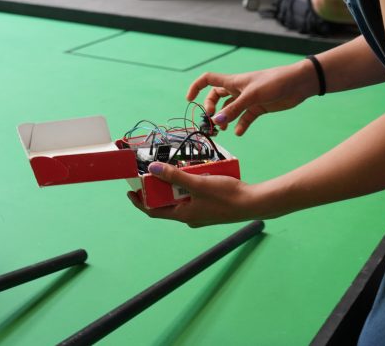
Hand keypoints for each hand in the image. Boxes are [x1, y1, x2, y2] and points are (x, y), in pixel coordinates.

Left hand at [127, 163, 261, 226]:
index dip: (140, 201)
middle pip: (167, 201)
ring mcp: (200, 212)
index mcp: (183, 215)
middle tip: (155, 171)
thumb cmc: (226, 196)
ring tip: (176, 168)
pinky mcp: (210, 206)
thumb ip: (175, 176)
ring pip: (181, 196)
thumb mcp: (197, 183)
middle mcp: (189, 216)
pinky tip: (196, 171)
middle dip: (160, 186)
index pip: (153, 211)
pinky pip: (193, 194)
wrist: (253, 203)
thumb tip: (152, 169)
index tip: (130, 191)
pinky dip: (190, 184)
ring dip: (177, 183)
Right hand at [187, 63, 314, 135]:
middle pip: (216, 97)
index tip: (190, 100)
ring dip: (224, 119)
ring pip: (229, 109)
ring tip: (224, 130)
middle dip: (210, 109)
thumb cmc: (275, 82)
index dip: (196, 87)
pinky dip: (240, 125)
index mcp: (233, 81)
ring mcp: (248, 99)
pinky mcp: (259, 107)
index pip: (208, 80)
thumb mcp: (252, 96)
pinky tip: (239, 132)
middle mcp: (238, 89)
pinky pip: (245, 118)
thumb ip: (234, 109)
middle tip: (211, 120)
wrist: (298, 84)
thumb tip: (216, 121)